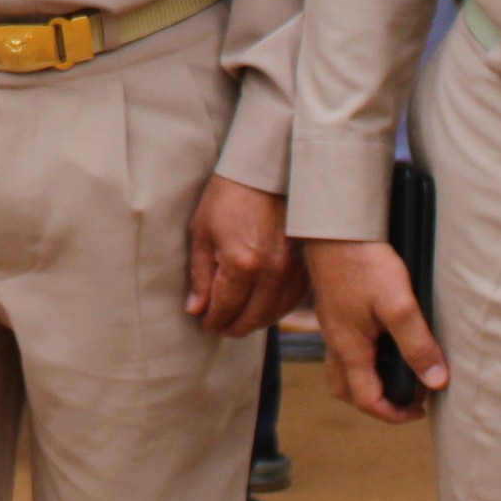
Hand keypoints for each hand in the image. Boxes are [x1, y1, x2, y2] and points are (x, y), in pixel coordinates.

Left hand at [185, 177, 303, 337]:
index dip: (213, 321)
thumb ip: (200, 276)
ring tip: (238, 320)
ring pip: (274, 313)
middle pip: (252, 318)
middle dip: (232, 327)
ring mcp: (291, 269)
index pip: (226, 308)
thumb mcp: (203, 233)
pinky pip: (291, 300)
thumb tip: (196, 309)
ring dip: (254, 322)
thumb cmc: (228, 197)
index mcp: (241, 264)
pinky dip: (275, 310)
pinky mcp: (304, 264)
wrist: (265, 173)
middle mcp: (271, 271)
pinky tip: (262, 308)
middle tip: (219, 326)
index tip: (205, 323)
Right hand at [304, 235, 445, 422]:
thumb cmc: (364, 263)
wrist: (334, 227)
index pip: (366, 400)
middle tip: (406, 397)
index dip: (394, 414)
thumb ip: (417, 345)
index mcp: (349, 348)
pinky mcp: (334, 308)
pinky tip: (380, 339)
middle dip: (375, 402)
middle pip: (346, 391)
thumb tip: (436, 381)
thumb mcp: (399, 305)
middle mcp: (335, 341)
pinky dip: (361, 358)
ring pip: (341, 369)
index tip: (420, 410)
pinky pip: (342, 347)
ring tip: (394, 372)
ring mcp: (331, 324)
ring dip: (365, 381)